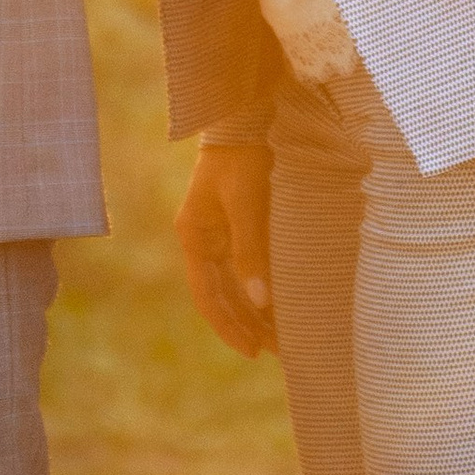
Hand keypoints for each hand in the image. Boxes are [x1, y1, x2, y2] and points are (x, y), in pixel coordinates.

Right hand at [176, 141, 276, 356]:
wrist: (246, 121)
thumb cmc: (243, 158)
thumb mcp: (247, 202)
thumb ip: (251, 249)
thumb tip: (259, 300)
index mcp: (194, 237)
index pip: (208, 295)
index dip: (228, 326)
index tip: (251, 351)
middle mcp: (202, 241)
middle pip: (221, 296)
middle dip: (246, 325)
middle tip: (273, 353)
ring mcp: (218, 236)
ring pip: (234, 287)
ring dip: (254, 313)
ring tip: (279, 339)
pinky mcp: (236, 229)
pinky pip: (244, 270)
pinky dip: (260, 291)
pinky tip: (278, 307)